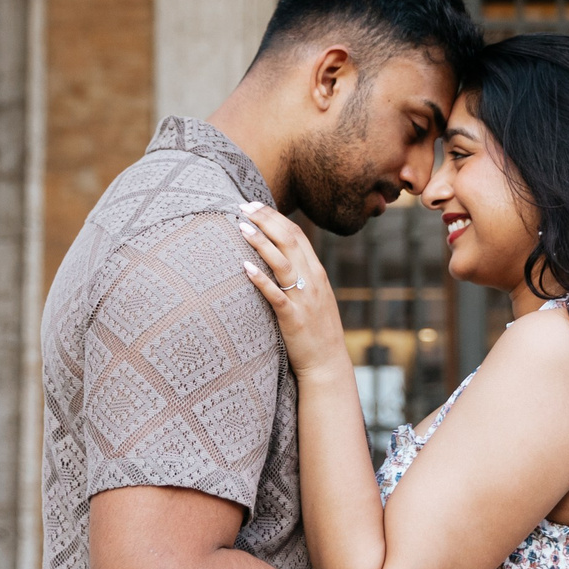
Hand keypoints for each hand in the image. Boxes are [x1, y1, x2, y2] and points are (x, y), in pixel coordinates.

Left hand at [237, 203, 351, 375]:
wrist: (327, 363)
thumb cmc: (316, 331)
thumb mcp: (314, 297)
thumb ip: (301, 276)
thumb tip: (280, 257)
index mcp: (317, 273)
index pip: (297, 235)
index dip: (275, 217)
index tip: (256, 204)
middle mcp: (312, 281)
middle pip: (289, 241)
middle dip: (266, 220)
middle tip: (244, 206)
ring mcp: (304, 299)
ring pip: (282, 262)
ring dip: (261, 242)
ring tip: (241, 226)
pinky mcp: (293, 318)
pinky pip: (276, 295)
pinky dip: (260, 279)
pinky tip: (245, 267)